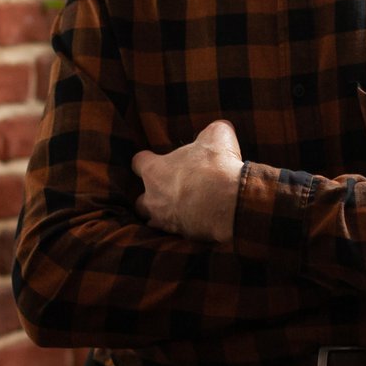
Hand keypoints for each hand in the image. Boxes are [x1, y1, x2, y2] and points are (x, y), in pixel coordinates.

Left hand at [133, 120, 244, 241]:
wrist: (227, 201)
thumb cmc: (216, 165)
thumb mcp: (218, 135)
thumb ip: (212, 131)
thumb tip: (218, 129)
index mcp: (154, 170)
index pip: (137, 163)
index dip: (146, 161)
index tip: (153, 160)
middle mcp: (153, 197)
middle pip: (140, 200)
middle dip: (150, 197)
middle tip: (168, 191)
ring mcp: (164, 219)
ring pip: (154, 221)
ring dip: (163, 216)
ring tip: (179, 211)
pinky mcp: (180, 236)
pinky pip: (174, 235)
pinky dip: (182, 229)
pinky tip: (195, 224)